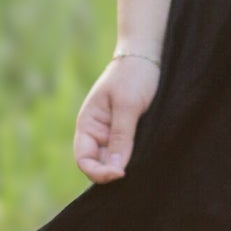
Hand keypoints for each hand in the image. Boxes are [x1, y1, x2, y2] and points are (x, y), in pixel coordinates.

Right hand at [74, 53, 159, 182]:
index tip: (120, 173)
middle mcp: (97, 133)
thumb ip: (121, 136)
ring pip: (114, 161)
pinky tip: (145, 161)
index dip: (98, 172)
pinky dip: (133, 160)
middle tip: (134, 174)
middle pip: (98, 164)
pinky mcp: (129, 132)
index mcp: (88, 124)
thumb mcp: (128, 105)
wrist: (147, 56)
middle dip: (112, 173)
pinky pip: (128, 152)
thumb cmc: (133, 75)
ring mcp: (113, 133)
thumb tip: (116, 169)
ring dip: (124, 167)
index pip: (84, 159)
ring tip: (141, 169)